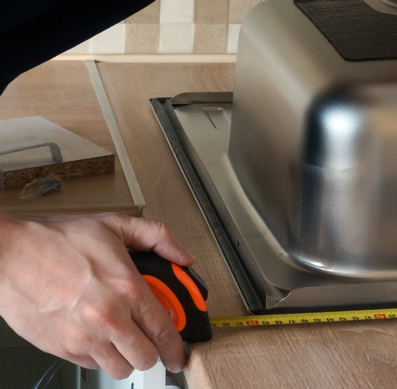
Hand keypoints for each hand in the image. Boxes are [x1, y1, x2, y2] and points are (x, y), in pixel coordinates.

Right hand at [0, 213, 194, 378]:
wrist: (10, 256)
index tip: (178, 351)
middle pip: (146, 356)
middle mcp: (109, 317)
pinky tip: (98, 335)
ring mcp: (84, 337)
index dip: (176, 346)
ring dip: (127, 357)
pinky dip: (100, 356)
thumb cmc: (56, 241)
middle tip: (150, 340)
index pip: (165, 329)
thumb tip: (183, 255)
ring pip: (121, 368)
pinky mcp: (62, 348)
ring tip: (124, 338)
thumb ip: (157, 237)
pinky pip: (92, 365)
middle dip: (153, 351)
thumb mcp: (115, 225)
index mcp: (127, 288)